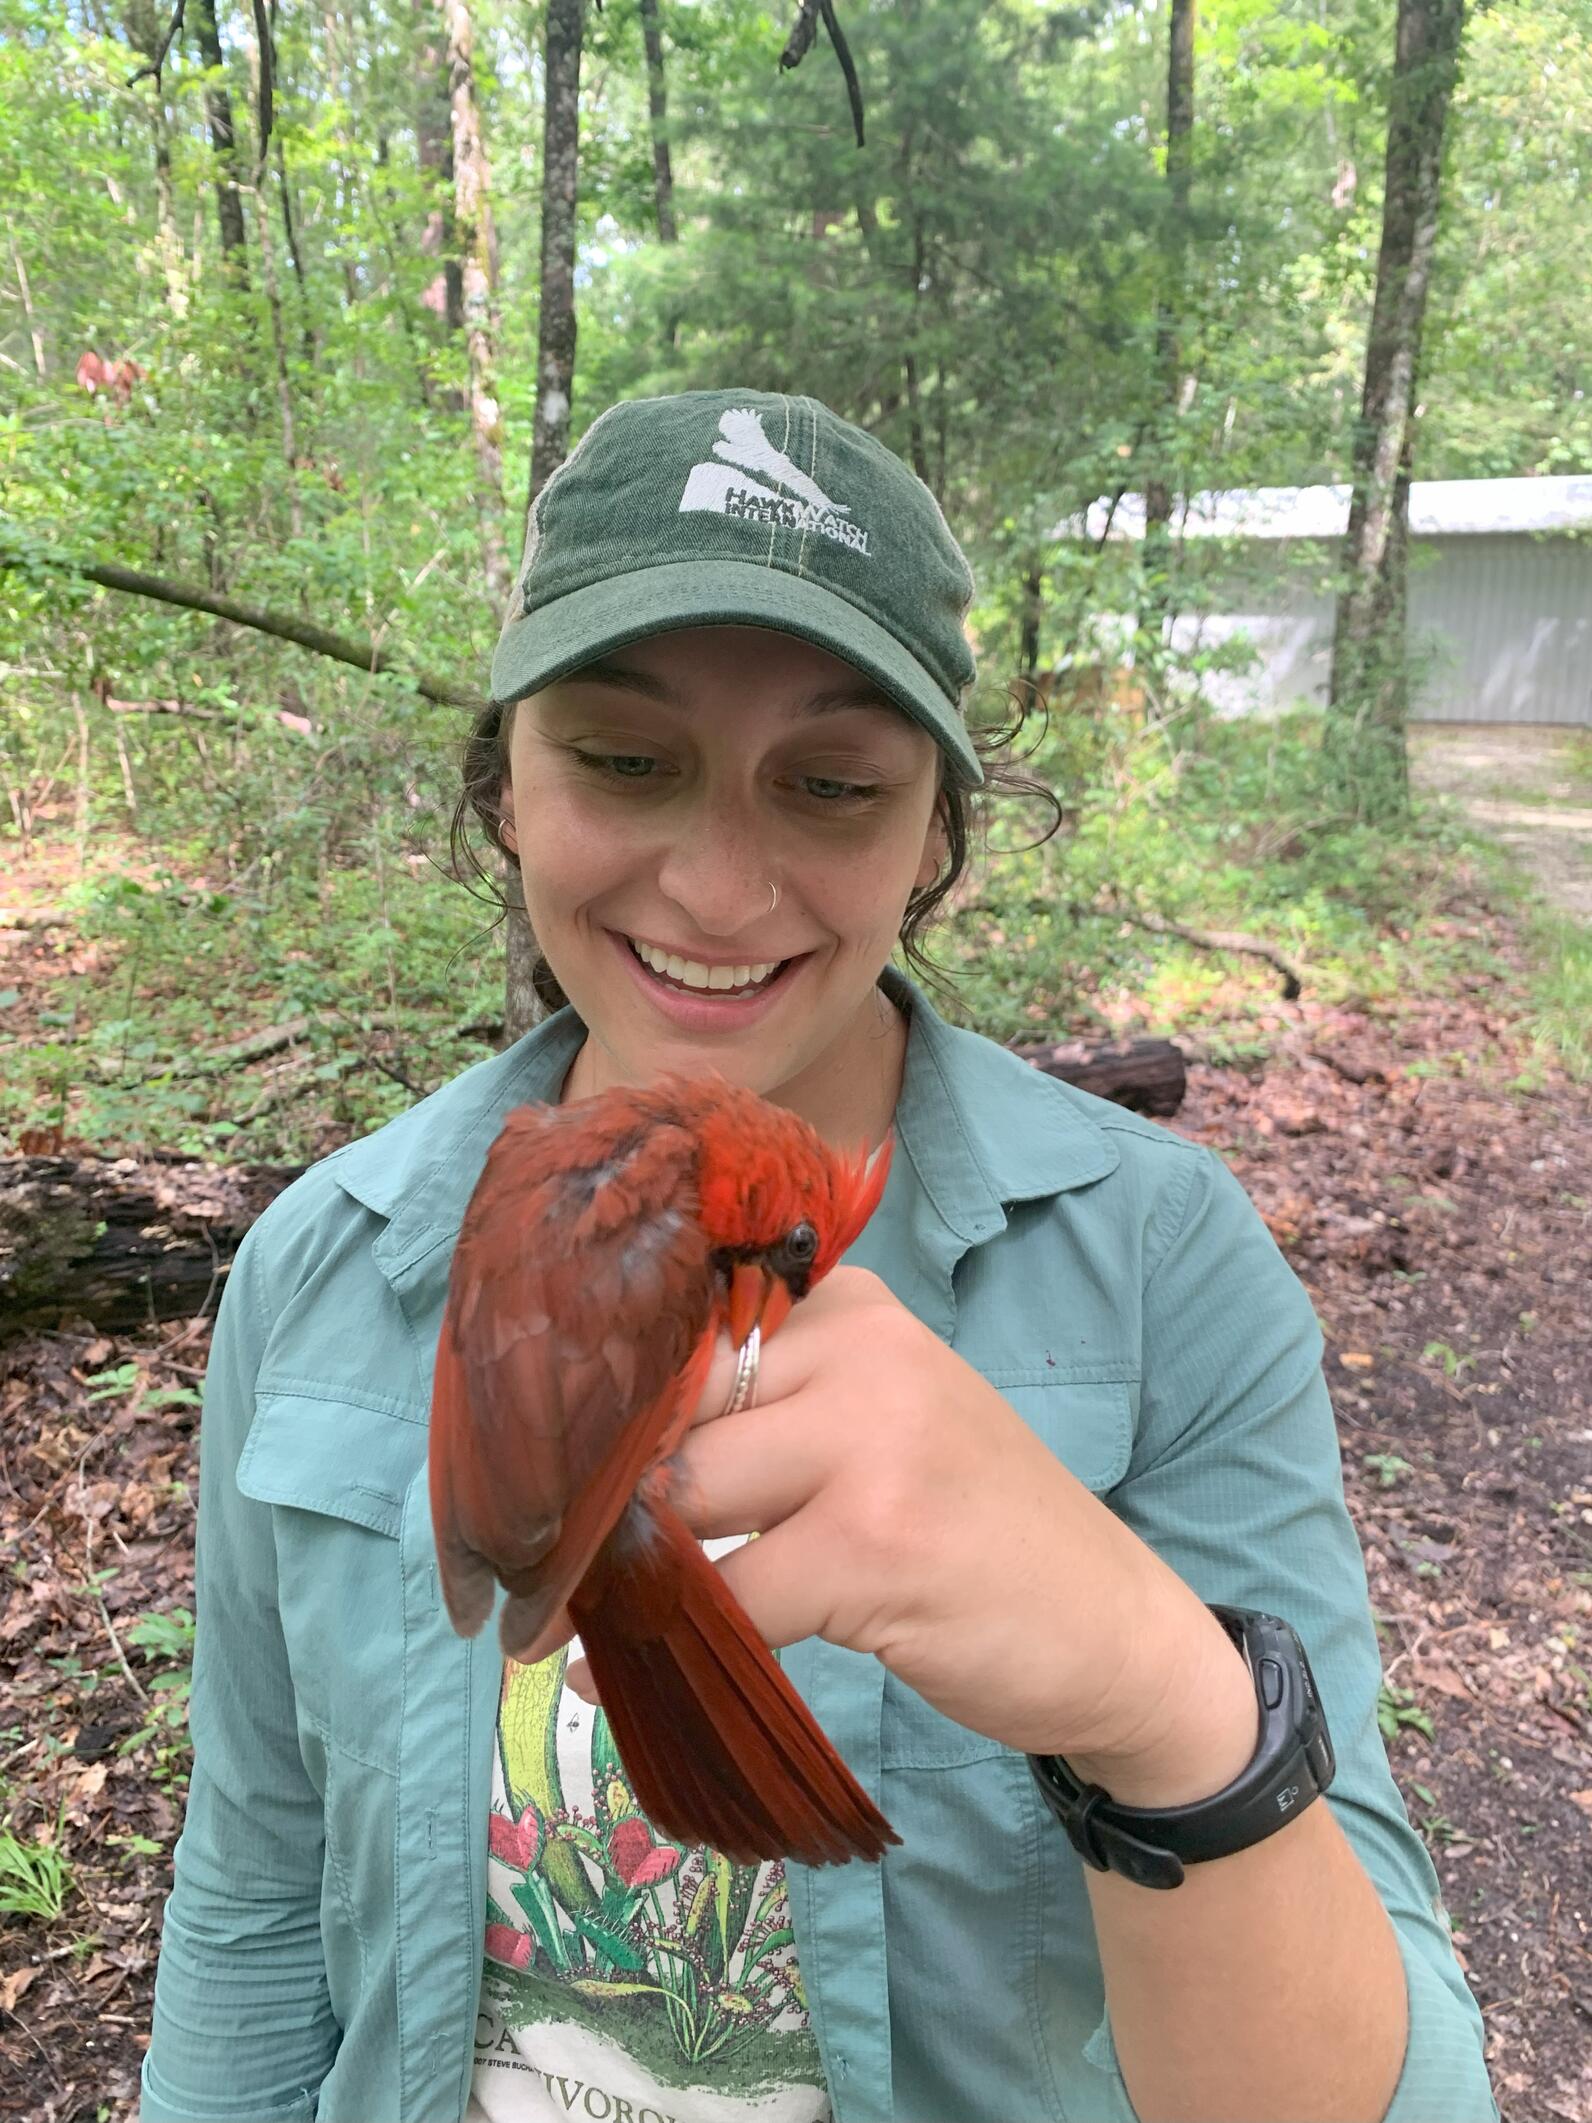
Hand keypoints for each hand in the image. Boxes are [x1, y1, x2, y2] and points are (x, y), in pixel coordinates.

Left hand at [558, 1267, 1251, 1784]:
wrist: (1115, 1631)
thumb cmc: (975, 1530)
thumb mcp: (884, 1427)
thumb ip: (770, 1412)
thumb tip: (595, 1458)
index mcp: (855, 1309)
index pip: (684, 1332)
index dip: (603, 1411)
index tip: (534, 1469)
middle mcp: (865, 1350)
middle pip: (672, 1409)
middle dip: (595, 1493)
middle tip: (535, 1557)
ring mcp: (875, 1442)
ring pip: (684, 1495)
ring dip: (618, 1569)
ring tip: (568, 1616)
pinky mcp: (876, 1546)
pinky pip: (728, 1595)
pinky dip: (667, 1644)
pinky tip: (621, 1674)